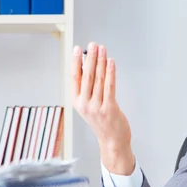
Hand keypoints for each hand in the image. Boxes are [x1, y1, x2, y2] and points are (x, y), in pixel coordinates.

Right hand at [72, 43, 134, 174]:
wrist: (112, 141)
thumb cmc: (102, 122)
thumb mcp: (89, 105)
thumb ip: (87, 88)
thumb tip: (88, 65)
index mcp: (77, 102)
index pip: (74, 78)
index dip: (75, 62)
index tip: (77, 49)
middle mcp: (84, 104)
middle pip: (86, 76)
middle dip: (90, 58)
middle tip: (93, 45)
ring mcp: (97, 107)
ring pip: (98, 79)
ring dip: (101, 62)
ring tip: (102, 49)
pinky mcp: (109, 108)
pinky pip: (109, 86)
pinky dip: (110, 72)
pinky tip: (111, 62)